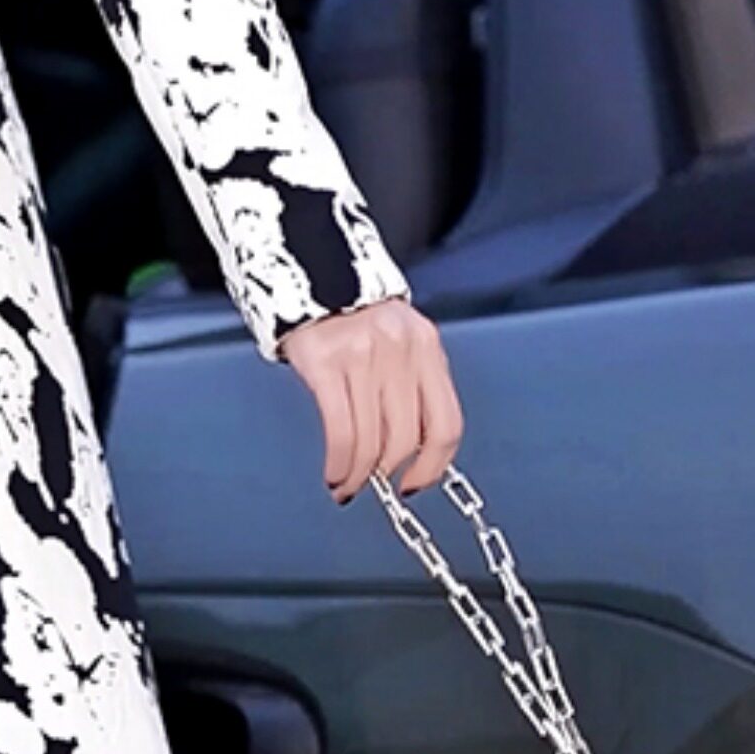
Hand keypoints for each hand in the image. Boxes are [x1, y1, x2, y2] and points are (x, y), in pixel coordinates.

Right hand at [277, 295, 461, 502]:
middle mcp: (400, 351)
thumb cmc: (352, 309)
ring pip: (371, 441)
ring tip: (347, 484)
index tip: (416, 482)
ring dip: (359, 475)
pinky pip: (340, 430)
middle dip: (388, 472)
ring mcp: (362, 357)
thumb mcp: (399, 338)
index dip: (434, 465)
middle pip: (406, 438)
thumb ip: (412, 382)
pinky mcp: (325, 363)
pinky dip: (339, 462)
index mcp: (426, 346)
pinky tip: (334, 471)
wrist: (308, 269)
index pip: (446, 423)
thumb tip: (412, 446)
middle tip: (375, 485)